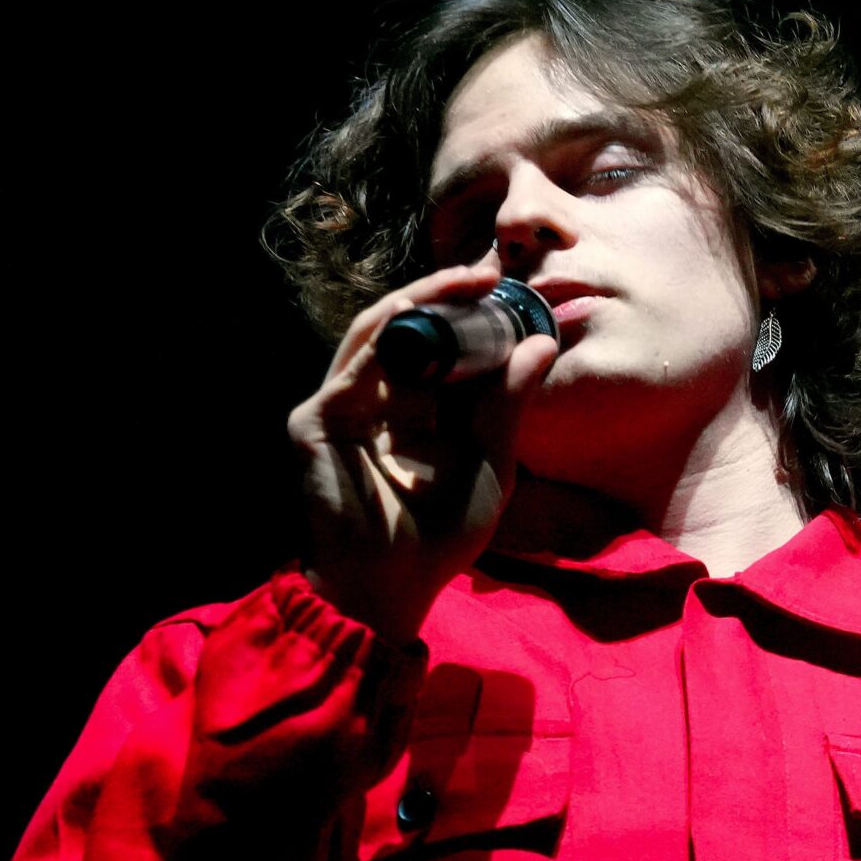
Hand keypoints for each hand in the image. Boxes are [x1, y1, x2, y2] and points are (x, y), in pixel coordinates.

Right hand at [285, 258, 559, 641]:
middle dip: (448, 297)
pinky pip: (353, 364)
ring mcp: (344, 407)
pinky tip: (421, 314)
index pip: (443, 349)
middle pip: (410, 331)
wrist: (390, 586)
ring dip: (421, 303)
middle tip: (490, 274)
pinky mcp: (318, 420)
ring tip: (464, 283)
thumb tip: (542, 345)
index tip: (512, 291)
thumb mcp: (491, 463)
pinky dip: (387, 335)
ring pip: (378, 333)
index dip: (473, 316)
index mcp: (419, 411)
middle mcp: (379, 401)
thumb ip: (510, 405)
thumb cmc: (440, 537)